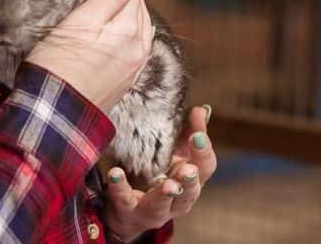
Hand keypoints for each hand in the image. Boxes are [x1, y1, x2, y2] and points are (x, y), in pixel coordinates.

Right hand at [26, 0, 153, 112]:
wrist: (52, 118)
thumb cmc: (58, 69)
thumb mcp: (80, 24)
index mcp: (128, 32)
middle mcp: (138, 49)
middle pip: (138, 3)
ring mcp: (132, 66)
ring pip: (138, 23)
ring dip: (130, 1)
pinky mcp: (123, 80)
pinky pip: (134, 42)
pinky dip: (128, 24)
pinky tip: (117, 23)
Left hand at [100, 105, 217, 240]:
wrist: (129, 210)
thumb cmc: (159, 176)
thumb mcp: (175, 154)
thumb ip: (188, 132)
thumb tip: (200, 109)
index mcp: (191, 181)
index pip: (205, 167)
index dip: (203, 152)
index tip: (197, 135)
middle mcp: (178, 199)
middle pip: (190, 191)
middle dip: (189, 180)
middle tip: (189, 170)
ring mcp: (154, 209)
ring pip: (162, 204)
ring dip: (165, 194)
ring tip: (167, 185)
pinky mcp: (129, 210)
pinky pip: (124, 199)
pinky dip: (120, 187)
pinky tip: (115, 173)